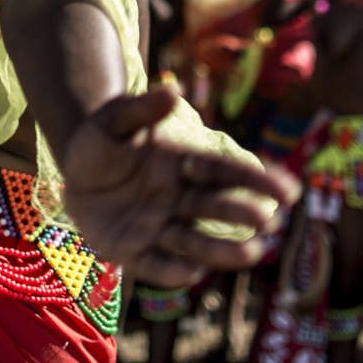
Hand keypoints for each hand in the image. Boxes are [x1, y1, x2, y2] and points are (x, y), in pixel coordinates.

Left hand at [57, 89, 297, 287]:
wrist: (74, 174)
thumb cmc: (100, 142)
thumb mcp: (112, 120)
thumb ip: (140, 109)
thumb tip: (173, 91)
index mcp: (181, 165)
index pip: (222, 172)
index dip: (254, 179)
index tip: (288, 190)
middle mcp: (177, 200)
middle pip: (212, 207)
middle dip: (240, 213)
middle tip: (268, 220)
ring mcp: (157, 228)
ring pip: (192, 241)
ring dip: (220, 249)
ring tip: (251, 254)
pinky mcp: (132, 252)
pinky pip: (154, 265)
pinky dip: (171, 270)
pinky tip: (190, 271)